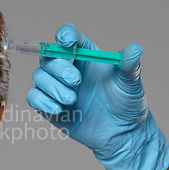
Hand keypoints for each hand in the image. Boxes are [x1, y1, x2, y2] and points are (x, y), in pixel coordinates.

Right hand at [27, 23, 168, 169]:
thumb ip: (129, 65)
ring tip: (72, 100)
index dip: (64, 35)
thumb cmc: (125, 103)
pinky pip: (33, 97)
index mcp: (85, 54)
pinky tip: (59, 109)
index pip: (68, 37)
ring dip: (53, 87)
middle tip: (76, 81)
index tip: (68, 42)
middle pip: (48, 56)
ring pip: (39, 77)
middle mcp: (66, 67)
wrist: (120, 133)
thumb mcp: (129, 83)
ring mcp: (55, 86)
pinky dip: (43, 102)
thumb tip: (135, 49)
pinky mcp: (47, 104)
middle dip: (59, 68)